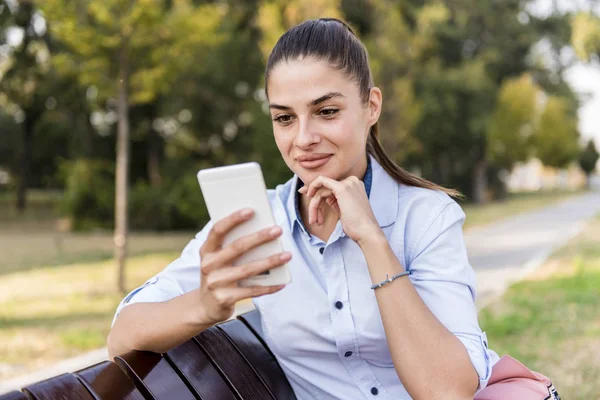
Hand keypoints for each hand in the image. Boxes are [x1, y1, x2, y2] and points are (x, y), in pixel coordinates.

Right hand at [197, 208, 289, 324]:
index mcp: (206, 251)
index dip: (233, 219)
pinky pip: (252, 291)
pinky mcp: (224, 299)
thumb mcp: (217, 259)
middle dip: (260, 237)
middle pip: (237, 247)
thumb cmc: (218, 275)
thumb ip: (232, 246)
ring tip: (287, 255)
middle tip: (278, 230)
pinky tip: (282, 282)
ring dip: (270, 262)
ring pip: (248, 269)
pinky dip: (268, 287)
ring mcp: (216, 283)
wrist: (204, 306)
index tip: (251, 211)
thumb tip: (261, 230)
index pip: (218, 230)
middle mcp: (208, 265)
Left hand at [299, 175, 382, 244]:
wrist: (366, 232)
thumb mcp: (342, 209)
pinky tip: (309, 198)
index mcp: (354, 186)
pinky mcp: (342, 188)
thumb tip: (314, 194)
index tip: (309, 199)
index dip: (317, 192)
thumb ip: (331, 199)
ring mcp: (348, 183)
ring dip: (314, 206)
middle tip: (312, 218)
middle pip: (325, 188)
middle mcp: (352, 181)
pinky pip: (321, 181)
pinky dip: (312, 188)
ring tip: (314, 221)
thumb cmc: (356, 225)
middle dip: (314, 201)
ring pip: (322, 190)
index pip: (331, 187)